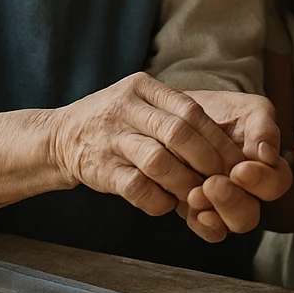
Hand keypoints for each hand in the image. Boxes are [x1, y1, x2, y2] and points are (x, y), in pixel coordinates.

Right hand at [51, 73, 248, 219]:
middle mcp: (126, 107)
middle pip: (178, 133)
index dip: (217, 138)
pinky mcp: (98, 168)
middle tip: (222, 180)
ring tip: (197, 195)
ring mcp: (110, 137)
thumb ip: (176, 115)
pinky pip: (135, 186)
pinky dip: (156, 199)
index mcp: (144, 87)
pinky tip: (166, 204)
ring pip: (158, 160)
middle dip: (206, 160)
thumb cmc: (116, 122)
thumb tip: (225, 145)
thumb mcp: (142, 103)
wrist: (59, 138)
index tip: (234, 160)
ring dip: (184, 182)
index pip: (190, 110)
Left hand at [180, 89, 292, 242]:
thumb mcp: (250, 109)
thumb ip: (263, 128)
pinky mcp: (198, 210)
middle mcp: (249, 193)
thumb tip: (268, 155)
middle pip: (251, 215)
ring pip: (228, 225)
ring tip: (196, 194)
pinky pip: (204, 228)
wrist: (186, 112)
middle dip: (233, 202)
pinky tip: (191, 206)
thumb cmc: (226, 110)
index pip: (276, 183)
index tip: (241, 169)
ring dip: (215, 212)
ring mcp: (223, 205)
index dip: (262, 180)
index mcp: (268, 168)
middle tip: (213, 184)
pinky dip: (200, 222)